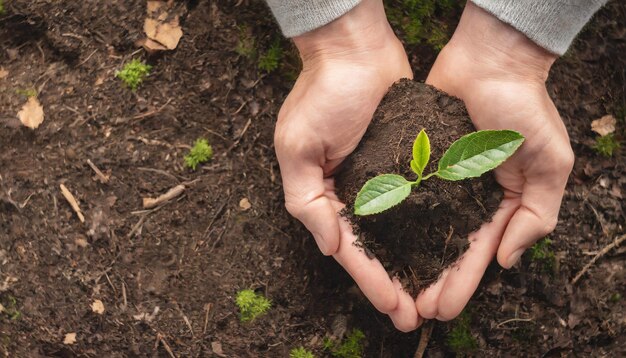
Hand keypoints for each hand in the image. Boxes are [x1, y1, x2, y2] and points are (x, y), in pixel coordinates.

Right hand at [274, 0, 421, 330]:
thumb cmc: (322, 95)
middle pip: (378, 250)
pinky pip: (421, 202)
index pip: (350, 249)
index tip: (394, 308)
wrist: (355, 49)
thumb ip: (306, 201)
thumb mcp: (297, 148)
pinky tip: (447, 250)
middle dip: (395, 285)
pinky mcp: (408, 162)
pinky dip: (431, 228)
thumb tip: (330, 247)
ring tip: (437, 297)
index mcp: (325, 195)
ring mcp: (383, 179)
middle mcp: (355, 193)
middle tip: (417, 317)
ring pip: (403, 234)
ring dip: (417, 265)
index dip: (370, 281)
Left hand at [416, 2, 573, 319]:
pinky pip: (399, 194)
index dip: (461, 283)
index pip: (477, 252)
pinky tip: (374, 241)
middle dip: (429, 281)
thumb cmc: (523, 107)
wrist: (489, 60)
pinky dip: (389, 218)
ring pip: (417, 228)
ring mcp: (437, 180)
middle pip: (443, 248)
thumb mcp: (549, 162)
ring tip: (389, 287)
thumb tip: (506, 258)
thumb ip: (536, 213)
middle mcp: (463, 197)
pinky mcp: (413, 160)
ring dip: (405, 259)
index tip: (441, 309)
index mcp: (498, 203)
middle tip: (410, 311)